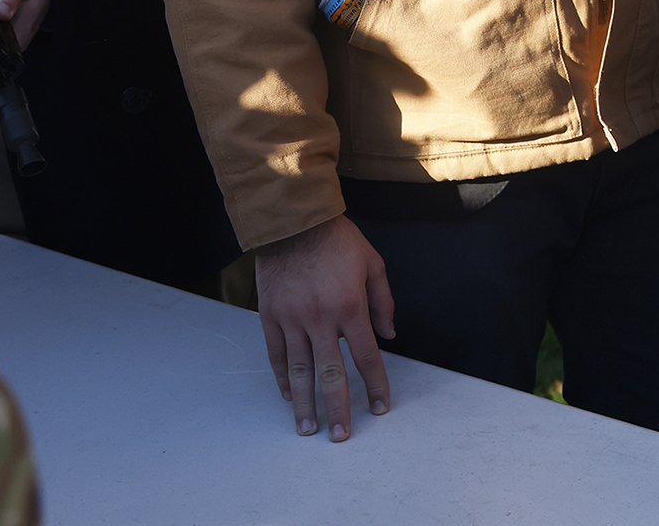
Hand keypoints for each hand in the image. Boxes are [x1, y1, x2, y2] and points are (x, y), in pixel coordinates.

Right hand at [255, 215, 395, 441]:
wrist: (293, 223)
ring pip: (300, 371)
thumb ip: (382, 302)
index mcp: (350, 307)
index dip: (374, 385)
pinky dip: (283, 378)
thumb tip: (388, 335)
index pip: (366, 356)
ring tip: (307, 429)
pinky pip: (277, 355)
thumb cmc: (337, 242)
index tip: (379, 407)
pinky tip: (289, 396)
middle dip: (338, 407)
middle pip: (331, 373)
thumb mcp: (372, 263)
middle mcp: (320, 319)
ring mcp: (292, 320)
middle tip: (341, 435)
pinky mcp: (270, 317)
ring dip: (304, 404)